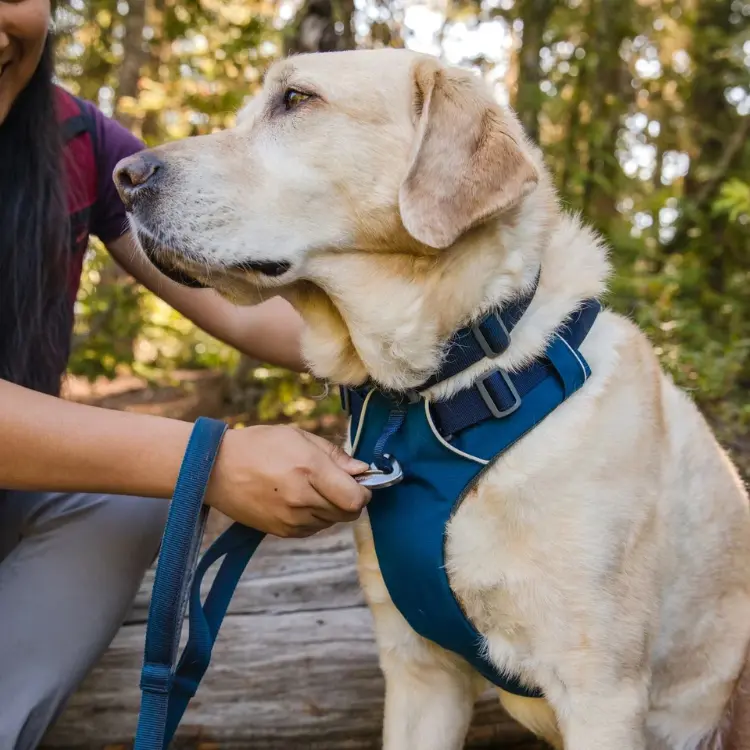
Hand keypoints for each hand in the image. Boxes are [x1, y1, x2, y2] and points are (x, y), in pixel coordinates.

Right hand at [205, 424, 371, 536]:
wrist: (216, 468)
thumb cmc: (260, 445)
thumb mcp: (299, 437)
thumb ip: (335, 455)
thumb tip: (363, 470)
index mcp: (310, 470)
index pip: (357, 499)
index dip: (364, 490)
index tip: (357, 480)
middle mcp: (303, 499)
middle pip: (349, 513)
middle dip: (350, 499)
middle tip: (334, 482)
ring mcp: (292, 519)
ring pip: (332, 522)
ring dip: (331, 508)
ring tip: (310, 487)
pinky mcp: (282, 532)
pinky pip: (314, 528)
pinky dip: (314, 516)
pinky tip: (298, 498)